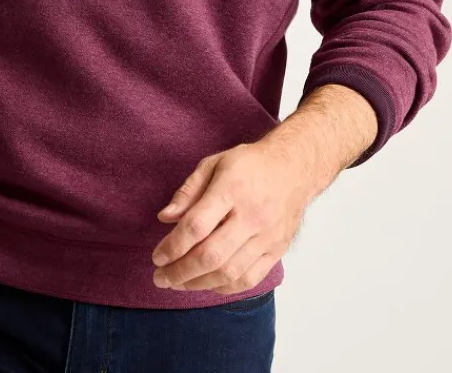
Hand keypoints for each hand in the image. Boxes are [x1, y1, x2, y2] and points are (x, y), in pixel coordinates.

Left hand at [150, 140, 313, 294]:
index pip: (197, 226)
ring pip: (229, 273)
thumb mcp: (214, 163)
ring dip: (198, 284)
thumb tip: (164, 217)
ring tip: (178, 283)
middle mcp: (252, 215)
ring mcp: (267, 236)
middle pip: (211, 255)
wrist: (295, 168)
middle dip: (180, 272)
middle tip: (160, 277)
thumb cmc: (250, 165)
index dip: (172, 246)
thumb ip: (188, 191)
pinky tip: (206, 284)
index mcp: (232, 188)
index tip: (157, 256)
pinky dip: (223, 287)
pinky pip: (249, 280)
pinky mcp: (277, 250)